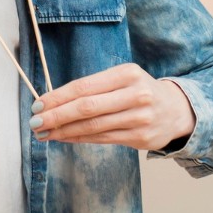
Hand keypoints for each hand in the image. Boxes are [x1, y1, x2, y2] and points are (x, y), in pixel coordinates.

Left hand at [28, 63, 194, 151]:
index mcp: (127, 74)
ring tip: (44, 133)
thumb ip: (93, 87)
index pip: (84, 87)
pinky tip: (63, 137)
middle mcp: (136, 95)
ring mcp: (140, 119)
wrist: (176, 110)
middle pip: (87, 108)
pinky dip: (79, 138)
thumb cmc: (139, 89)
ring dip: (64, 131)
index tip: (38, 104)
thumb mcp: (122, 77)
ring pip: (93, 127)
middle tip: (35, 122)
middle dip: (56, 116)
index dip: (58, 97)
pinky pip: (102, 139)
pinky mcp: (141, 138)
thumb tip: (54, 100)